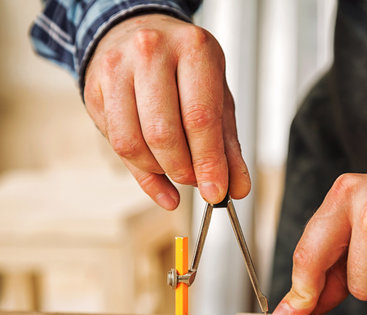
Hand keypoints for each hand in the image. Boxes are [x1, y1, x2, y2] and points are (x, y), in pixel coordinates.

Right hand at [84, 14, 249, 208]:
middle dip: (182, 170)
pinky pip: (114, 143)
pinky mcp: (93, 89)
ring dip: (159, 170)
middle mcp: (151, 52)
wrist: (139, 35)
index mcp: (193, 49)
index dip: (208, 163)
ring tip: (176, 169)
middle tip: (194, 179)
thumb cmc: (185, 70)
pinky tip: (157, 176)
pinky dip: (140, 171)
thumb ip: (227, 146)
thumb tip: (236, 188)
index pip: (200, 118)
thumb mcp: (216, 98)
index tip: (215, 192)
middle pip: (162, 133)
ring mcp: (116, 68)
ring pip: (132, 143)